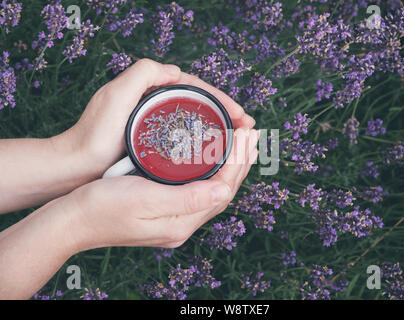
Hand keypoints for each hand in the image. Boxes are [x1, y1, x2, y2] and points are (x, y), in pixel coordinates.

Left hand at [63, 58, 255, 177]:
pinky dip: (204, 141)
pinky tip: (216, 150)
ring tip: (239, 137)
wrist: (78, 164)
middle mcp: (156, 104)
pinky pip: (187, 137)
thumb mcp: (116, 95)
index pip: (195, 88)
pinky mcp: (155, 142)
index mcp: (151, 89)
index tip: (240, 115)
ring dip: (219, 127)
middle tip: (247, 127)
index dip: (221, 99)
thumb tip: (177, 71)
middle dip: (226, 112)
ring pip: (196, 120)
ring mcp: (157, 123)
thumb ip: (143, 73)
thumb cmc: (94, 133)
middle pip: (200, 103)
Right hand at [65, 128, 258, 250]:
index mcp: (181, 223)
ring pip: (213, 189)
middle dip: (240, 161)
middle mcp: (183, 224)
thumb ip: (188, 199)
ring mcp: (174, 218)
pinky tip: (212, 157)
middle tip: (251, 132)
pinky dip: (211, 170)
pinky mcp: (165, 210)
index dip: (238, 161)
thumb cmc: (103, 207)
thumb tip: (225, 190)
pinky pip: (199, 189)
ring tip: (240, 142)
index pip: (222, 189)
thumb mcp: (146, 200)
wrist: (73, 220)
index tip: (246, 133)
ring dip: (229, 165)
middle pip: (222, 190)